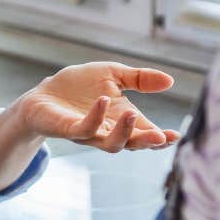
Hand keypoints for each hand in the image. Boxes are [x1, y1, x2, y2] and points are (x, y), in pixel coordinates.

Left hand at [14, 63, 180, 152]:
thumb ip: (140, 79)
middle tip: (162, 137)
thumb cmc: (78, 87)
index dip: (161, 138)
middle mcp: (108, 131)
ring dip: (124, 131)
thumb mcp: (113, 75)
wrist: (44, 93)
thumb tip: (170, 80)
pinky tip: (103, 101)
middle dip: (147, 142)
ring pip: (111, 143)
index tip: (176, 135)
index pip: (146, 133)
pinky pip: (84, 129)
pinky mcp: (69, 129)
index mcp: (122, 120)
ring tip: (132, 113)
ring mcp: (89, 133)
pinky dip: (95, 117)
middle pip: (131, 144)